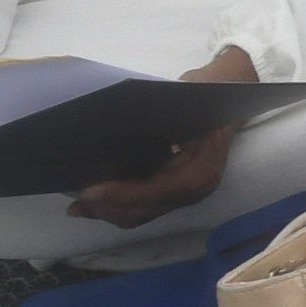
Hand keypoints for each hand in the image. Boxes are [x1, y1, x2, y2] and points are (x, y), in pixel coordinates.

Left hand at [66, 45, 252, 228]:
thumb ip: (149, 119)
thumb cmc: (205, 93)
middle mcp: (198, 187)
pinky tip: (96, 200)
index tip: (88, 191)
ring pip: (143, 213)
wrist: (230, 93)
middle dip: (109, 207)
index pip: (157, 190)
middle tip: (76, 201)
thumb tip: (106, 131)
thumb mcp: (179, 100)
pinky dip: (120, 205)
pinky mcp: (179, 190)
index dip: (121, 194)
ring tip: (80, 204)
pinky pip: (146, 206)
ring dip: (111, 210)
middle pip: (147, 209)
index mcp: (201, 167)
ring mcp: (190, 192)